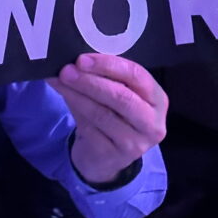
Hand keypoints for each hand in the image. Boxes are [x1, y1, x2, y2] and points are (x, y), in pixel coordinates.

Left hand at [48, 54, 167, 184]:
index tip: (82, 59)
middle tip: (67, 71)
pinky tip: (64, 98)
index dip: (109, 65)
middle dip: (90, 81)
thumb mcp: (115, 95)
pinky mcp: (114, 156)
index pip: (137, 76)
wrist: (104, 157)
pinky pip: (90, 129)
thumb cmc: (112, 115)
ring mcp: (135, 143)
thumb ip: (102, 77)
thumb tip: (74, 60)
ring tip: (60, 81)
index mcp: (157, 99)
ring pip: (102, 114)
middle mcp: (152, 123)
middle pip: (121, 97)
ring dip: (77, 94)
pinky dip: (74, 110)